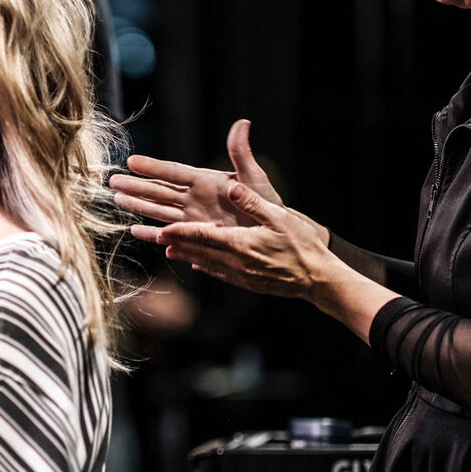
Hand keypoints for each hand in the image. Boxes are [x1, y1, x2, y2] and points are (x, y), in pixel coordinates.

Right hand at [110, 119, 281, 231]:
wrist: (272, 233)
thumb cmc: (265, 203)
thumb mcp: (253, 177)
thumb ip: (241, 153)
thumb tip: (242, 123)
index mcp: (205, 181)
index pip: (173, 172)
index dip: (153, 167)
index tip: (131, 161)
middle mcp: (194, 198)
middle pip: (159, 191)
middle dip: (135, 187)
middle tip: (112, 182)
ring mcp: (192, 218)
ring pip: (158, 211)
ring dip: (138, 206)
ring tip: (117, 200)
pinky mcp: (194, 236)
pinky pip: (169, 234)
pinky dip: (152, 235)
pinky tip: (135, 232)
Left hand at [154, 184, 333, 299]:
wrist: (317, 280)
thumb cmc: (301, 245)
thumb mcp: (279, 218)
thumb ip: (253, 203)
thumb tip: (231, 189)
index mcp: (240, 244)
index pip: (202, 236)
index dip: (179, 232)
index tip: (161, 229)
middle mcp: (235, 262)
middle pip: (197, 250)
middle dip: (173, 242)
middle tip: (153, 235)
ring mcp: (240, 275)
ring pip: (205, 263)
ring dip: (185, 255)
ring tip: (167, 249)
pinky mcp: (247, 282)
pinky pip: (219, 273)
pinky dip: (205, 266)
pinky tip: (198, 264)